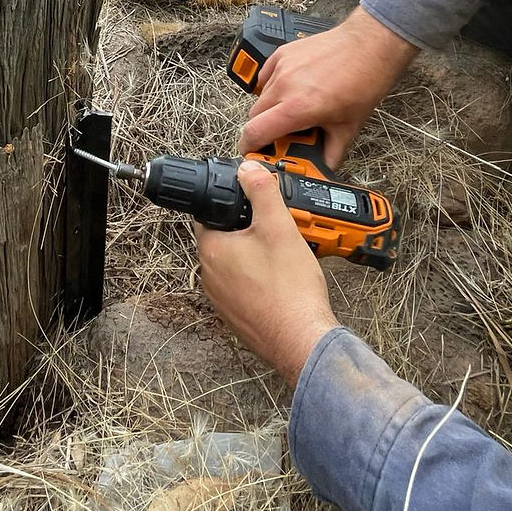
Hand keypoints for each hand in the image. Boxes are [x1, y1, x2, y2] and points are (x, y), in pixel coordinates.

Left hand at [196, 160, 339, 385]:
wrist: (303, 341)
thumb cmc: (289, 290)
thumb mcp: (279, 227)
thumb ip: (261, 192)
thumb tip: (248, 169)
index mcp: (212, 251)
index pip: (208, 216)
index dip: (229, 205)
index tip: (248, 203)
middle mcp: (210, 277)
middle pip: (223, 240)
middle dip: (247, 231)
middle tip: (274, 228)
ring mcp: (223, 302)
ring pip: (235, 266)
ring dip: (254, 257)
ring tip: (283, 255)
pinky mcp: (238, 318)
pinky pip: (244, 290)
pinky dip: (260, 282)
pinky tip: (283, 281)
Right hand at [238, 7, 417, 167]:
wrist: (369, 46)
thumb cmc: (363, 80)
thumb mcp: (349, 127)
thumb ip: (331, 154)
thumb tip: (322, 170)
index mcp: (298, 108)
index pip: (254, 132)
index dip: (248, 147)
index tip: (253, 153)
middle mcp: (285, 86)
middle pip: (253, 116)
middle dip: (262, 129)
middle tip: (281, 134)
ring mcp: (281, 67)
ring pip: (261, 97)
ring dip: (270, 109)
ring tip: (293, 110)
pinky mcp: (282, 54)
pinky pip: (265, 76)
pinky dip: (272, 87)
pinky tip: (291, 90)